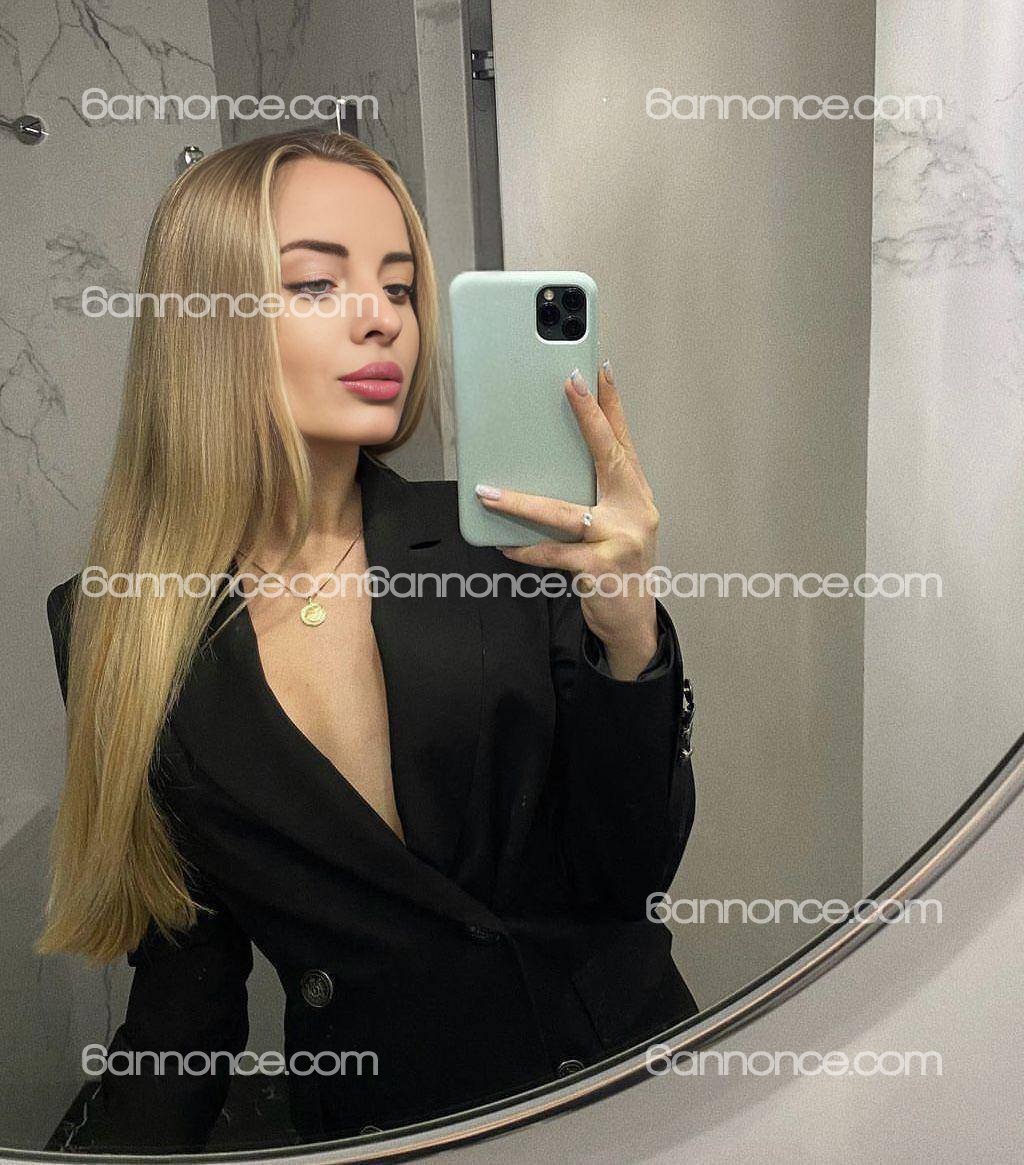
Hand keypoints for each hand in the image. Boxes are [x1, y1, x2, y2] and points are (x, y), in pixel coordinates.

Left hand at [474, 360, 660, 677]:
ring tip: (488, 492)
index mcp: (635, 494)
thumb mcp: (613, 525)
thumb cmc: (617, 566)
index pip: (623, 441)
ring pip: (564, 513)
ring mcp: (622, 539)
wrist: (632, 621)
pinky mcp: (601, 568)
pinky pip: (554, 553)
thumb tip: (543, 469)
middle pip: (609, 456)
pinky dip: (527, 550)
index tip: (600, 369)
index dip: (613, 404)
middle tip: (570, 384)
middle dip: (590, 417)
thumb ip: (592, 496)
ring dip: (522, 503)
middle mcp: (635, 510)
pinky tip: (504, 546)